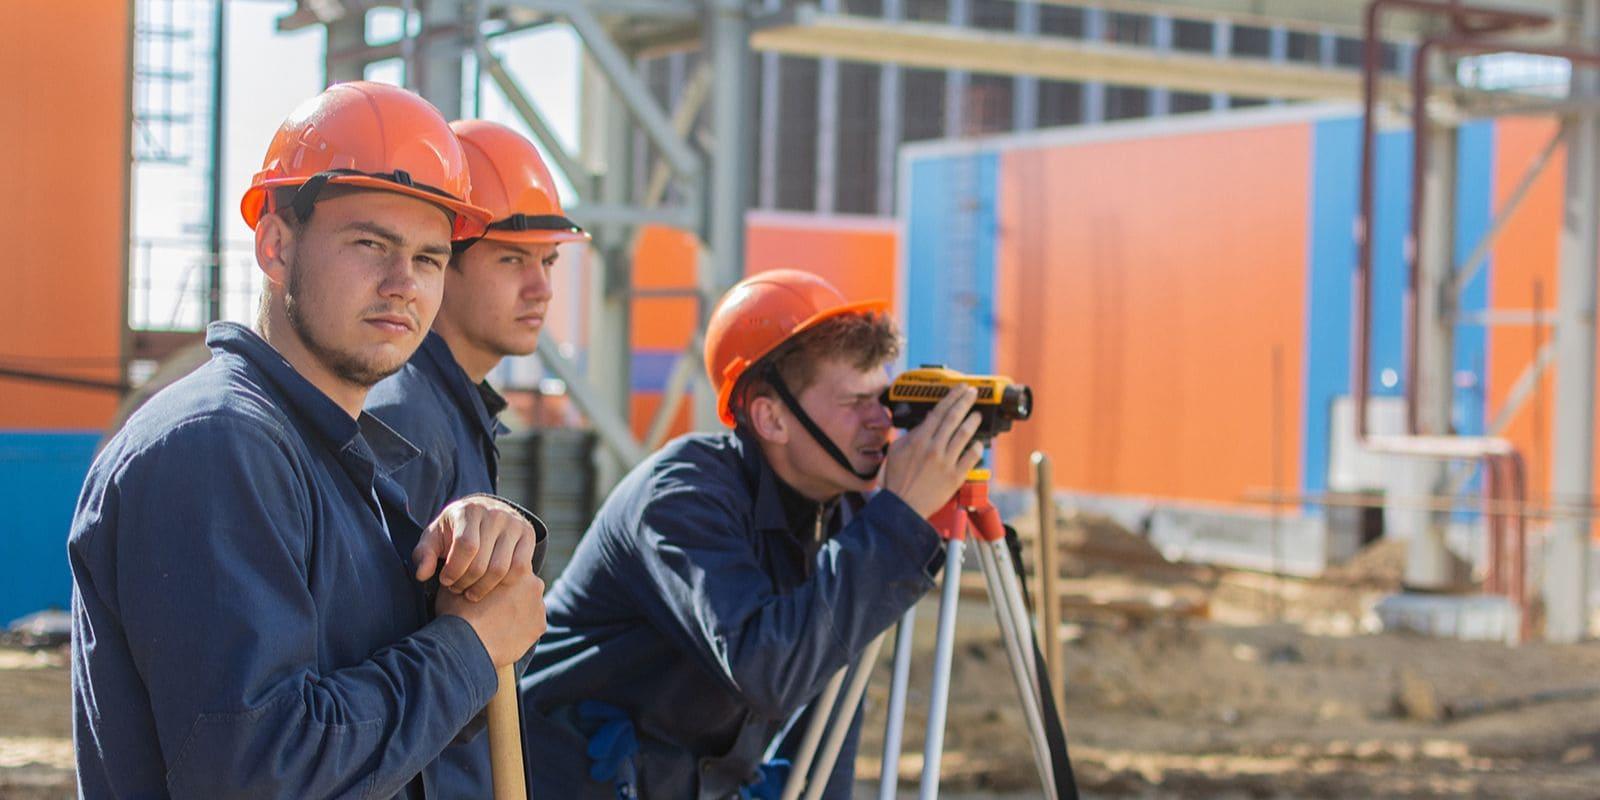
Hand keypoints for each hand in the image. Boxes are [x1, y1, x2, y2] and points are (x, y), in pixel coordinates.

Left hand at [414, 496, 539, 600]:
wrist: (484, 513)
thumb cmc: (454, 530)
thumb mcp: (434, 538)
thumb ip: (424, 555)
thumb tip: (422, 575)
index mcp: (469, 511)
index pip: (466, 546)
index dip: (454, 570)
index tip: (445, 581)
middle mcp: (495, 514)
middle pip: (482, 562)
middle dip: (466, 582)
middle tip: (457, 589)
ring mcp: (514, 524)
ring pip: (501, 568)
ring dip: (483, 587)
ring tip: (470, 591)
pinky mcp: (528, 534)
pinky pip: (519, 568)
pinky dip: (504, 583)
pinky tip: (490, 585)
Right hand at [437, 565, 546, 666]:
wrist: (467, 646)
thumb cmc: (458, 612)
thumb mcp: (458, 583)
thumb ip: (470, 570)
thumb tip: (465, 565)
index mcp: (516, 566)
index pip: (512, 563)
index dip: (499, 574)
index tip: (489, 585)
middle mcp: (534, 583)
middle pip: (523, 583)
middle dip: (511, 590)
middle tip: (492, 604)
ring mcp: (539, 606)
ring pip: (528, 603)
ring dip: (518, 608)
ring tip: (497, 620)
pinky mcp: (540, 627)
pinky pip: (532, 624)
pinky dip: (522, 627)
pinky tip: (505, 632)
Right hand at [880, 385, 984, 517]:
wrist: (903, 507)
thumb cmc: (897, 481)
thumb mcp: (896, 451)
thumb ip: (911, 435)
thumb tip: (925, 422)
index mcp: (919, 440)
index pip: (939, 411)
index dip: (951, 397)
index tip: (959, 389)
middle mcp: (934, 448)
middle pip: (954, 418)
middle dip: (965, 401)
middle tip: (973, 393)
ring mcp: (946, 462)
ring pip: (965, 435)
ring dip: (973, 421)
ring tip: (977, 415)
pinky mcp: (956, 476)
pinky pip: (971, 458)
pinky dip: (977, 448)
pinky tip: (978, 443)